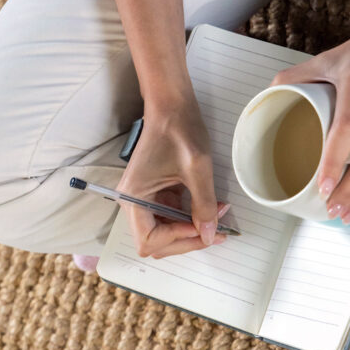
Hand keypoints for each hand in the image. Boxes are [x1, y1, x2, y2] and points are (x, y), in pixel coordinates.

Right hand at [116, 92, 228, 257]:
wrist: (172, 107)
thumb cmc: (178, 129)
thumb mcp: (197, 169)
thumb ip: (203, 205)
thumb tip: (209, 235)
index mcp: (133, 196)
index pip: (148, 240)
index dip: (176, 239)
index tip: (201, 228)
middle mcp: (133, 201)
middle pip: (155, 242)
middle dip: (186, 239)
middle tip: (215, 231)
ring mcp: (143, 198)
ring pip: (164, 233)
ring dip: (189, 230)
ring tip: (216, 219)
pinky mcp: (155, 193)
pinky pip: (170, 217)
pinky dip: (189, 218)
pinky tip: (209, 208)